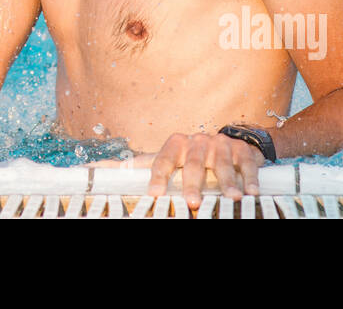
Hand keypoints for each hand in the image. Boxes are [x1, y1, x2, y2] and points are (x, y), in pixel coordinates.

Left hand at [106, 132, 266, 209]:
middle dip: (192, 182)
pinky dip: (250, 178)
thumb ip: (133, 165)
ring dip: (226, 182)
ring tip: (231, 198)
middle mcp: (197, 142)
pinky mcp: (243, 151)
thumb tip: (91, 167)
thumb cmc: (189, 157)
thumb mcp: (163, 158)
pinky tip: (251, 193)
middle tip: (192, 201)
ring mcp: (220, 145)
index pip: (162, 160)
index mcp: (175, 144)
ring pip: (221, 164)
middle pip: (193, 164)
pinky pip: (247, 164)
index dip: (158, 177)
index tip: (154, 195)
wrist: (229, 141)